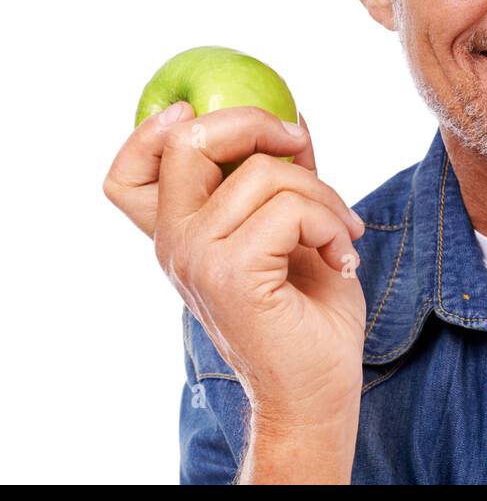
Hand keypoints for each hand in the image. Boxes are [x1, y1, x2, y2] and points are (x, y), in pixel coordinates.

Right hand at [104, 104, 365, 481]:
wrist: (317, 387)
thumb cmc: (308, 311)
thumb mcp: (294, 229)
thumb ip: (282, 179)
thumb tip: (293, 118)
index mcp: (181, 233)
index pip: (128, 174)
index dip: (152, 131)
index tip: (198, 113)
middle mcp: (175, 244)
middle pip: (189, 143)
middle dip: (256, 123)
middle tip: (301, 144)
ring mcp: (197, 258)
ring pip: (265, 172)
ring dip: (325, 196)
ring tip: (343, 235)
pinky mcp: (231, 273)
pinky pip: (291, 209)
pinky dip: (332, 224)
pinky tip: (343, 258)